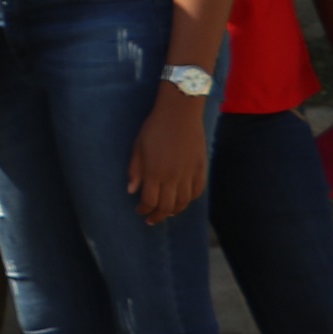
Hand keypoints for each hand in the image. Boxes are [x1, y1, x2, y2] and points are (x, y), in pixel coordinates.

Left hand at [128, 89, 210, 222]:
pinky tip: (183, 200)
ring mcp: (188, 174)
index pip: (149, 201)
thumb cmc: (154, 128)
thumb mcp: (137, 148)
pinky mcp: (201, 168)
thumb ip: (134, 171)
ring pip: (184, 202)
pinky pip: (197, 191)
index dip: (144, 210)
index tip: (139, 211)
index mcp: (154, 172)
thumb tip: (131, 191)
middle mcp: (172, 177)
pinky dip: (189, 200)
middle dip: (157, 216)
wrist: (179, 114)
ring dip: (174, 211)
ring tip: (166, 212)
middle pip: (166, 206)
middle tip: (151, 219)